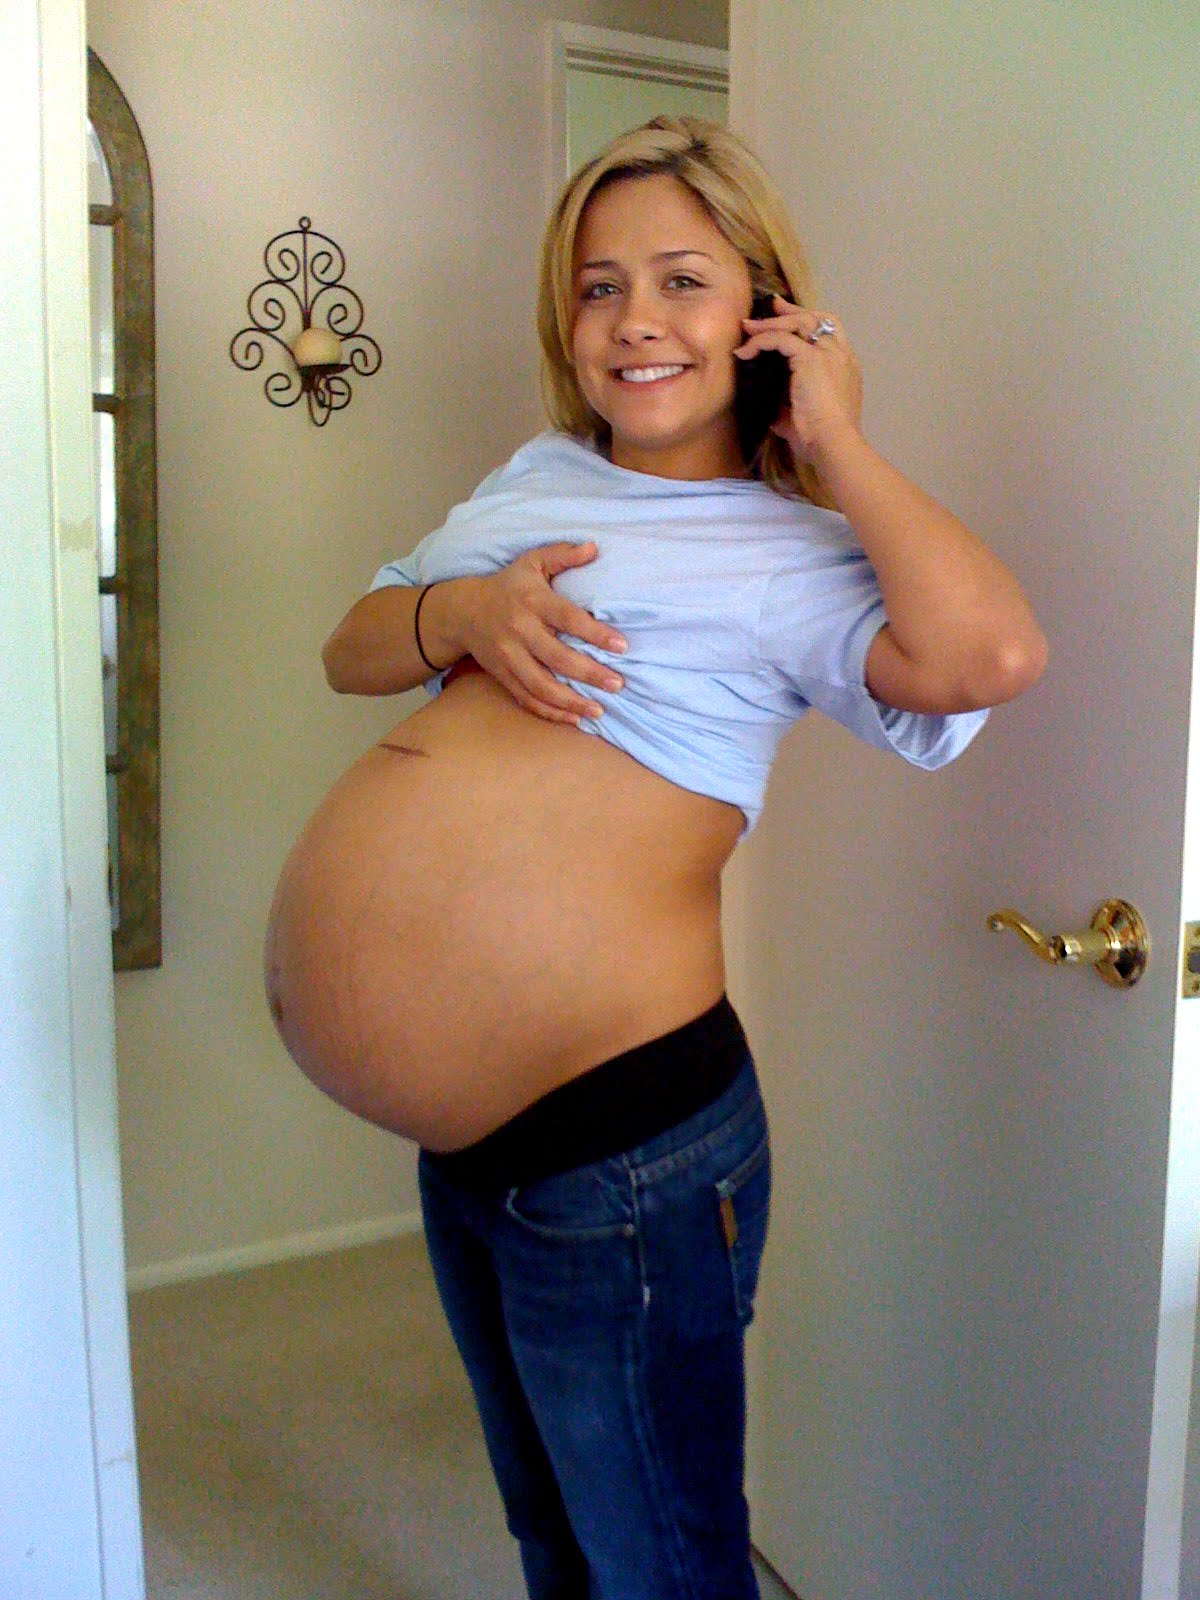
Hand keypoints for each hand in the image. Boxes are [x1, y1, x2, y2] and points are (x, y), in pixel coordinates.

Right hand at [456, 543, 627, 725]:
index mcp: (531, 601)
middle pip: (557, 658)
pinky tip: (573, 718)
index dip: (595, 633)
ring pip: (541, 686)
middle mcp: (519, 630)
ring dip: (571, 702)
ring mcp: (508, 656)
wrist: (463, 611)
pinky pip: (526, 699)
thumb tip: (594, 548)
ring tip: (599, 710)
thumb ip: (562, 555)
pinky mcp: (502, 675)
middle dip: (590, 674)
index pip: (567, 619)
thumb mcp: (532, 562)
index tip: (621, 646)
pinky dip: (550, 712)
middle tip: (618, 684)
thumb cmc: (509, 585)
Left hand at [735, 294, 863, 462]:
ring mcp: (828, 353)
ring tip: (749, 329)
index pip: (828, 332)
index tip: (785, 318)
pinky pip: (781, 338)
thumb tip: (774, 412)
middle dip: (790, 311)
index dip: (807, 322)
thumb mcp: (805, 419)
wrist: (833, 443)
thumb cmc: (822, 439)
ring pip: (798, 322)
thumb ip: (791, 409)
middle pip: (815, 319)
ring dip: (771, 323)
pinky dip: (761, 341)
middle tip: (768, 308)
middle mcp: (840, 354)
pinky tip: (746, 352)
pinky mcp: (811, 358)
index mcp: (845, 367)